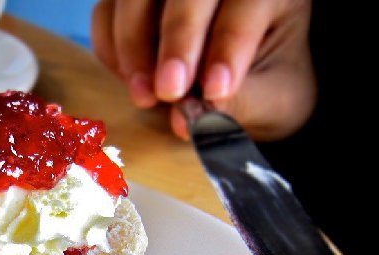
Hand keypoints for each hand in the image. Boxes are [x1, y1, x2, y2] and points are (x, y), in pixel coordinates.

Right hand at [91, 0, 315, 140]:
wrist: (235, 88)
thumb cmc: (264, 90)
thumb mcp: (272, 103)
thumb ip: (239, 106)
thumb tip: (185, 119)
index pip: (248, 3)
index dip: (229, 44)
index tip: (216, 91)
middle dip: (177, 39)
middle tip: (169, 91)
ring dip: (133, 44)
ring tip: (144, 96)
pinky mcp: (130, 4)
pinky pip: (105, 13)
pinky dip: (111, 48)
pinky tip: (131, 81)